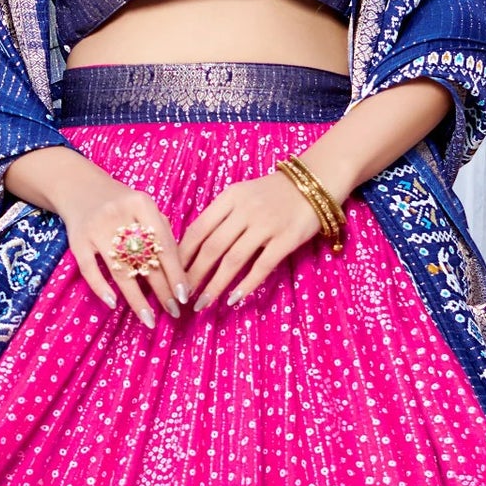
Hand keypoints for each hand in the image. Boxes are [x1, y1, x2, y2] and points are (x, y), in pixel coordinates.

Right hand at [40, 156, 189, 328]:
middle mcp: (118, 214)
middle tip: (173, 311)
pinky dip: (101, 287)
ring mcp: (95, 228)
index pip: (163, 244)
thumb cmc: (120, 203)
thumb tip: (179, 274)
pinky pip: (89, 270)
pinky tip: (114, 304)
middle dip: (161, 289)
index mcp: (141, 204)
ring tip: (149, 318)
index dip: (175, 272)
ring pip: (120, 269)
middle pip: (145, 259)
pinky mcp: (77, 241)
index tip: (184, 295)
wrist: (78, 187)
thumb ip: (161, 233)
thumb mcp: (144, 208)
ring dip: (136, 298)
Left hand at [181, 168, 333, 309]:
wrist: (313, 183)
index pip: (198, 229)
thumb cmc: (272, 193)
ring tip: (202, 303)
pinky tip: (233, 298)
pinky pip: (262, 266)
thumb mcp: (241, 194)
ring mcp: (267, 225)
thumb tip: (192, 247)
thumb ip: (220, 215)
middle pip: (212, 247)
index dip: (183, 254)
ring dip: (215, 285)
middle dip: (194, 275)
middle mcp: (245, 210)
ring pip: (233, 260)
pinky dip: (246, 284)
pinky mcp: (287, 239)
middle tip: (182, 295)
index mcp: (229, 198)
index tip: (171, 274)